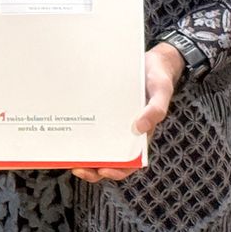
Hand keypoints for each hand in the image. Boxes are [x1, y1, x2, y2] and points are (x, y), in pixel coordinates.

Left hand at [72, 42, 183, 182]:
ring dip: (84, 153)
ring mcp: (113, 122)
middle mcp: (125, 132)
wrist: (152, 60)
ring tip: (69, 155)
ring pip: (97, 144)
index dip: (117, 171)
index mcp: (141, 135)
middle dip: (93, 168)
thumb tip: (140, 128)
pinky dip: (82, 129)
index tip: (104, 171)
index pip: (130, 162)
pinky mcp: (104, 110)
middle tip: (78, 167)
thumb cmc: (158, 78)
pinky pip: (92, 123)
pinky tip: (70, 126)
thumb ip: (155, 110)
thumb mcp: (161, 92)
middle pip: (109, 159)